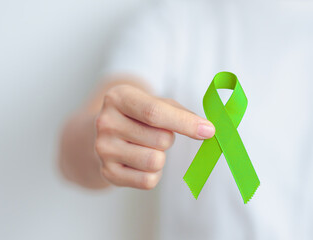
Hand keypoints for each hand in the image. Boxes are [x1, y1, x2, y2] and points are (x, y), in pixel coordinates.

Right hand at [94, 84, 214, 188]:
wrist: (106, 133)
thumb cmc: (137, 115)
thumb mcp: (154, 102)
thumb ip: (180, 113)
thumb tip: (207, 130)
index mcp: (117, 97)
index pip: (154, 113)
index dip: (184, 123)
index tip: (209, 130)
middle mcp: (105, 123)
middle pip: (161, 139)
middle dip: (168, 139)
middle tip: (155, 134)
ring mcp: (103, 149)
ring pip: (155, 162)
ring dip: (160, 157)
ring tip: (146, 147)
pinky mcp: (107, 172)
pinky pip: (147, 181)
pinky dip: (153, 174)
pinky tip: (140, 162)